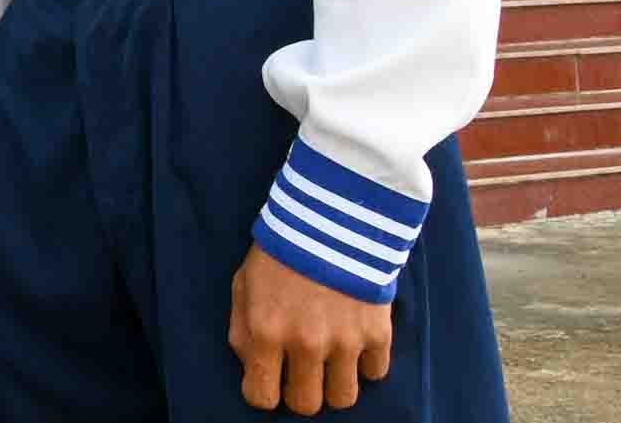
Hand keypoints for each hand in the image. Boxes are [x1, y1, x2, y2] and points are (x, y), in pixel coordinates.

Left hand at [231, 244, 392, 412]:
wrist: (332, 216)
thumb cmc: (280, 251)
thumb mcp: (244, 284)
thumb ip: (242, 331)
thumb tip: (253, 367)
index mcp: (266, 331)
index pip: (262, 397)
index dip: (262, 391)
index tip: (267, 380)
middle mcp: (306, 343)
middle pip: (307, 405)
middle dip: (299, 392)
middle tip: (299, 371)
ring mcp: (345, 342)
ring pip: (344, 398)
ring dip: (334, 384)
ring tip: (328, 362)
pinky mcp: (378, 333)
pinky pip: (376, 373)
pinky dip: (365, 364)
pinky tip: (354, 342)